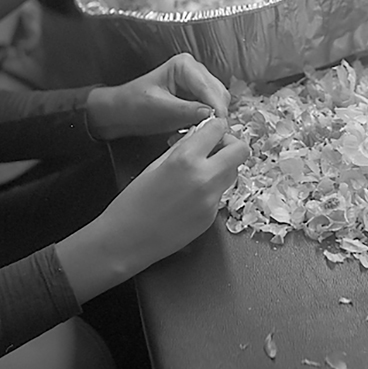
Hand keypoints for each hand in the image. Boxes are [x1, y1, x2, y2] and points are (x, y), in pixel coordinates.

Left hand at [86, 53, 230, 140]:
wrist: (119, 113)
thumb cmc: (132, 105)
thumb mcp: (159, 108)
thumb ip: (186, 110)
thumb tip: (212, 115)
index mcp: (184, 65)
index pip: (208, 87)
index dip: (217, 108)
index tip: (221, 126)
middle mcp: (195, 71)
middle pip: (218, 93)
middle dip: (217, 113)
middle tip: (213, 134)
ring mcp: (197, 84)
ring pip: (218, 102)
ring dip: (213, 118)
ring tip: (201, 133)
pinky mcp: (196, 98)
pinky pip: (210, 109)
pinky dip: (207, 121)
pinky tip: (196, 130)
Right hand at [93, 118, 249, 271]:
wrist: (126, 240)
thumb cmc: (132, 202)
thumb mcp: (155, 165)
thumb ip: (182, 147)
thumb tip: (198, 134)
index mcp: (186, 159)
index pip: (219, 129)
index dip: (216, 128)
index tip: (211, 131)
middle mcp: (204, 178)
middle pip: (241, 151)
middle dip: (231, 146)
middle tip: (215, 150)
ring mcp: (211, 200)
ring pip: (233, 173)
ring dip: (223, 167)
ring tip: (200, 173)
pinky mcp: (212, 218)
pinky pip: (220, 195)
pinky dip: (211, 190)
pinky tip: (190, 197)